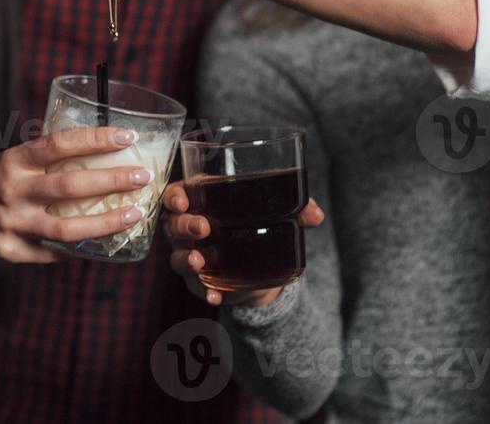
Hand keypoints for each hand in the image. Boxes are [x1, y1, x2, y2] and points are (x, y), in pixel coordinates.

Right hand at [0, 126, 155, 263]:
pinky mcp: (12, 252)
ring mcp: (12, 224)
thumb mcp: (8, 160)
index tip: (126, 136)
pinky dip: (83, 249)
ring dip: (107, 222)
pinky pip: (55, 253)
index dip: (95, 139)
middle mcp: (12, 191)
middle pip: (70, 185)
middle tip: (142, 176)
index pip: (59, 143)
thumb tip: (95, 151)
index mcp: (13, 161)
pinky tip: (107, 245)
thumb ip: (42, 160)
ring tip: (134, 214)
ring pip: (68, 227)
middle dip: (112, 180)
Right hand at [162, 181, 325, 306]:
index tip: (182, 200)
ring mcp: (192, 255)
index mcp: (202, 200)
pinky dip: (204, 292)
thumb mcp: (277, 213)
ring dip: (186, 258)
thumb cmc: (261, 224)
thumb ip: (297, 210)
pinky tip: (214, 296)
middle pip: (173, 223)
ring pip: (177, 256)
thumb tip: (315, 216)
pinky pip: (195, 287)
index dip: (175, 195)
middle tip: (202, 228)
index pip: (178, 192)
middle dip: (184, 225)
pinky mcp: (200, 282)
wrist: (265, 266)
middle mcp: (190, 227)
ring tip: (199, 263)